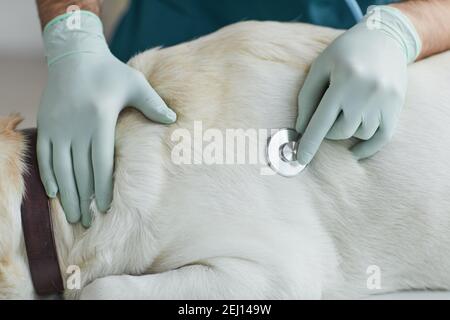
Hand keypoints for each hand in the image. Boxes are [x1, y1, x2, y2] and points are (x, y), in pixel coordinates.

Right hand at [37, 12, 175, 226]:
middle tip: (88, 222)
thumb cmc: (109, 71)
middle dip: (84, 199)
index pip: (101, 163)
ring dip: (66, 194)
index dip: (102, 188)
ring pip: (61, 168)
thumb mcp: (135, 83)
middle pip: (80, 171)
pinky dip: (49, 176)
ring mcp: (58, 127)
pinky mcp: (46, 124)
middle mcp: (76, 127)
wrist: (73, 55)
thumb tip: (173, 120)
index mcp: (100, 119)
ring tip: (73, 216)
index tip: (104, 207)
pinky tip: (54, 192)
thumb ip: (153, 104)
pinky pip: (44, 156)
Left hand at [296, 6, 420, 164]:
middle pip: (340, 131)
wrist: (385, 37)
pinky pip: (382, 138)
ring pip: (360, 134)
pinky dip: (367, 148)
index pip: (322, 121)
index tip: (301, 160)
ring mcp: (385, 100)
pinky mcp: (397, 106)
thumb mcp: (320, 67)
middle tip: (328, 116)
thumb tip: (300, 129)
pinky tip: (354, 151)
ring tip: (347, 111)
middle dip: (328, 131)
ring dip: (348, 131)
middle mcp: (366, 92)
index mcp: (344, 80)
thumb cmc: (344, 53)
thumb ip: (307, 98)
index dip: (310, 143)